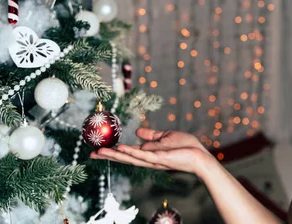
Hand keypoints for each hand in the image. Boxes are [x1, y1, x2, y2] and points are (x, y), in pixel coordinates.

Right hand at [90, 128, 212, 176]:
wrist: (199, 155)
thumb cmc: (186, 146)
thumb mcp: (166, 136)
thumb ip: (152, 135)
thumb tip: (137, 132)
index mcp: (149, 153)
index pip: (128, 153)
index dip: (114, 152)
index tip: (99, 150)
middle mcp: (148, 159)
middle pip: (125, 157)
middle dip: (109, 156)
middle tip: (92, 154)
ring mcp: (153, 160)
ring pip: (131, 157)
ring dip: (115, 155)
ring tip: (100, 152)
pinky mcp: (160, 158)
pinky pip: (144, 155)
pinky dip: (132, 152)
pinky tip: (121, 148)